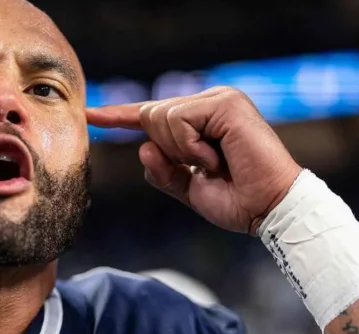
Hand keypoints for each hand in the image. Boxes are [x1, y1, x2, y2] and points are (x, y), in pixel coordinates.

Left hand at [86, 87, 302, 233]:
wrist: (268, 210)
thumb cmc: (238, 201)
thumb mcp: (189, 189)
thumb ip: (163, 171)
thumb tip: (143, 148)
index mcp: (202, 120)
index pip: (152, 115)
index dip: (119, 116)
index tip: (90, 114)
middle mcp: (210, 102)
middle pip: (150, 115)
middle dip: (166, 150)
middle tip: (204, 168)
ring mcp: (219, 99)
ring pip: (160, 116)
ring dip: (180, 151)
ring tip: (215, 164)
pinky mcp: (225, 103)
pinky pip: (178, 120)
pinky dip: (190, 147)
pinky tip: (217, 158)